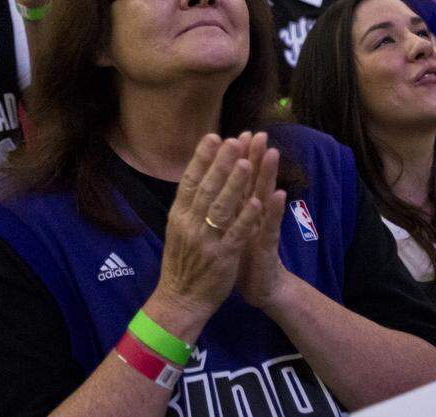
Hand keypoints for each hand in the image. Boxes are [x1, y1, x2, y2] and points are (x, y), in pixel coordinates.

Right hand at [154, 133, 263, 321]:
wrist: (180, 299)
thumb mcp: (178, 230)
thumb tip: (197, 175)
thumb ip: (188, 205)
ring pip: (221, 208)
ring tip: (247, 163)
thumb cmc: (182, 263)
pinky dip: (247, 218)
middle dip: (221, 163)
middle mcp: (190, 224)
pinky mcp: (222, 257)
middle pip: (207, 188)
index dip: (202, 157)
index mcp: (178, 215)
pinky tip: (258, 202)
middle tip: (234, 140)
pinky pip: (236, 234)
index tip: (214, 136)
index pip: (190, 180)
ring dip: (235, 184)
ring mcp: (206, 241)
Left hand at [234, 133, 289, 308]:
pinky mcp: (268, 247)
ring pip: (265, 197)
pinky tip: (279, 195)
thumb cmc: (242, 257)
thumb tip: (217, 183)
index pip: (237, 179)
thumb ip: (227, 207)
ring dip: (268, 176)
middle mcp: (253, 215)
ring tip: (272, 153)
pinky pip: (271, 227)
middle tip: (259, 133)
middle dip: (255, 157)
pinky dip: (274, 211)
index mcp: (238, 210)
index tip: (236, 133)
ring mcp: (262, 228)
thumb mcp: (229, 229)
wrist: (260, 288)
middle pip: (253, 182)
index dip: (237, 158)